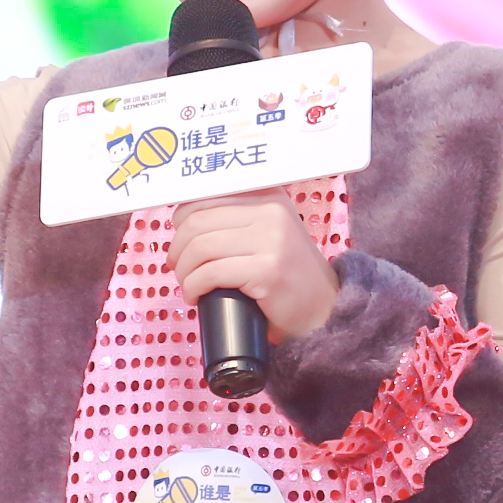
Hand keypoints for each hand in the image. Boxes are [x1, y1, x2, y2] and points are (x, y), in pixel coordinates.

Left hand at [167, 194, 339, 343]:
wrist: (325, 308)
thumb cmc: (288, 273)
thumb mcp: (269, 231)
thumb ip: (239, 216)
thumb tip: (182, 217)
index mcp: (268, 194)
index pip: (206, 197)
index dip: (182, 221)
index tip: (179, 242)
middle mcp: (271, 210)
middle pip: (197, 222)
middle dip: (178, 249)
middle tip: (177, 268)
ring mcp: (271, 240)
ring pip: (200, 247)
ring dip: (183, 271)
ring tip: (187, 284)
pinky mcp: (267, 271)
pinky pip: (211, 273)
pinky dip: (193, 287)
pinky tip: (195, 296)